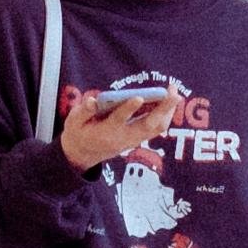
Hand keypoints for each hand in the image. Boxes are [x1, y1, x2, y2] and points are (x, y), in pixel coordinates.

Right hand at [60, 88, 182, 171]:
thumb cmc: (79, 133)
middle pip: (148, 125)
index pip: (119, 120)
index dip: (129, 109)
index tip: (138, 97)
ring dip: (168, 112)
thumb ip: (83, 111)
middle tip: (172, 92)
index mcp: (105, 132)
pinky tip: (169, 102)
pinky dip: (165, 116)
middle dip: (162, 109)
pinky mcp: (137, 139)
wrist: (83, 154)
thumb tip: (92, 100)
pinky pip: (156, 129)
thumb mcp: (74, 122)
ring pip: (156, 128)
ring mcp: (133, 140)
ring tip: (174, 93)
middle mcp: (123, 138)